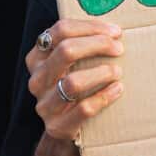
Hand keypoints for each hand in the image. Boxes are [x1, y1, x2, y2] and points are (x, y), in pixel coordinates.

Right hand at [26, 19, 124, 141]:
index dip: (90, 27)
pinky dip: (104, 96)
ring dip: (101, 73)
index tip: (114, 32)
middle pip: (66, 51)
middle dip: (97, 45)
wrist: (67, 129)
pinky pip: (84, 109)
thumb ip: (82, 45)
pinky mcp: (57, 126)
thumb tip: (114, 30)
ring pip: (73, 82)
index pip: (60, 30)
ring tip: (118, 71)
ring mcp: (44, 104)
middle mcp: (37, 79)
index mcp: (37, 57)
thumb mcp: (71, 65)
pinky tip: (117, 89)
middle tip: (118, 49)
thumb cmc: (76, 87)